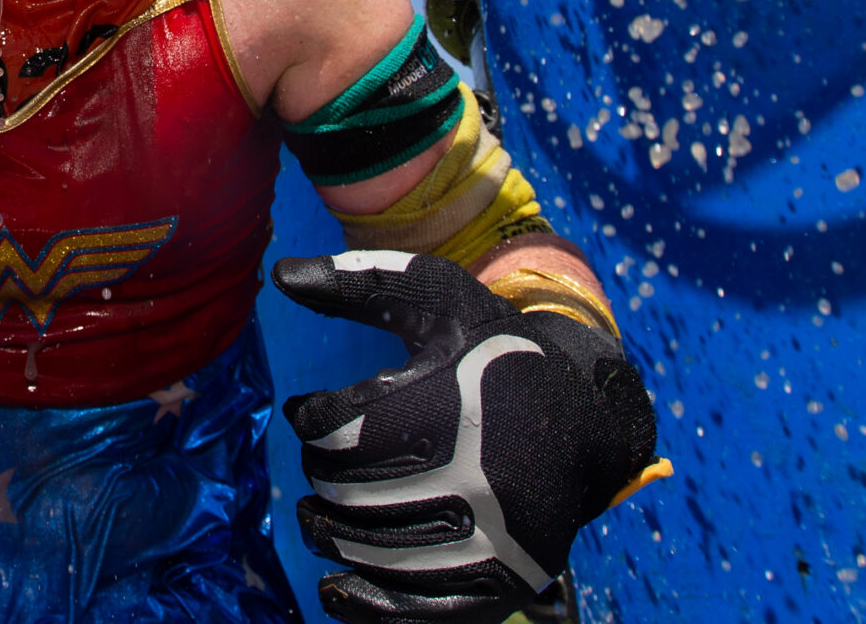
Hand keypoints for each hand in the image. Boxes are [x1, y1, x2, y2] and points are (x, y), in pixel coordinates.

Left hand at [272, 250, 657, 623]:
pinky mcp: (505, 580)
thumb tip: (281, 274)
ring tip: (322, 512)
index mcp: (454, 403)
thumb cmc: (494, 351)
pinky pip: (419, 609)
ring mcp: (496, 536)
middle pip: (347, 492)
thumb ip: (358, 281)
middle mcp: (479, 475)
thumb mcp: (436, 298)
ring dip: (330, 533)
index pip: (338, 431)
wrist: (585, 417)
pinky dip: (367, 605)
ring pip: (372, 549)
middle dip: (319, 475)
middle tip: (323, 461)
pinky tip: (336, 589)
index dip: (309, 419)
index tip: (310, 411)